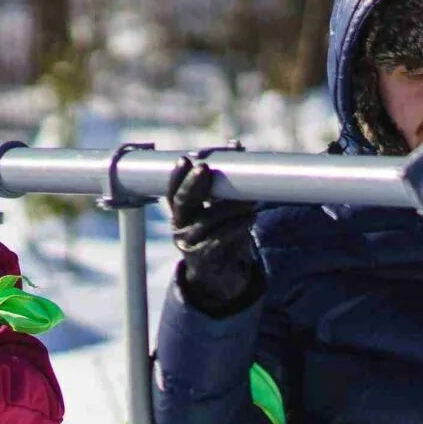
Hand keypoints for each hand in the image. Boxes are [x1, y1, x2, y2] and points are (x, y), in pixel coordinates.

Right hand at [167, 156, 262, 316]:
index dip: (177, 176)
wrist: (219, 277)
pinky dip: (237, 226)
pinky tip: (249, 217)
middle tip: (204, 169)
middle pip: (183, 202)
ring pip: (207, 220)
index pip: (173, 191)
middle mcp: (180, 227)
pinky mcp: (205, 259)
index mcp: (181, 212)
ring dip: (229, 206)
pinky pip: (220, 239)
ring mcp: (190, 245)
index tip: (185, 160)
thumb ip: (224, 183)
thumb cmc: (220, 235)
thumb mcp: (219, 209)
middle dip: (193, 184)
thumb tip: (236, 146)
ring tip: (249, 198)